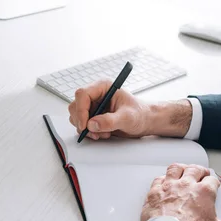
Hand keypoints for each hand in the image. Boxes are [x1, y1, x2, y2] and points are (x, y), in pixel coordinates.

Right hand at [68, 80, 192, 139]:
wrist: (144, 122)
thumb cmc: (140, 114)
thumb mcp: (127, 117)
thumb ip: (110, 120)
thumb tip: (92, 124)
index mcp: (103, 87)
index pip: (82, 94)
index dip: (81, 110)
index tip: (85, 125)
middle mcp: (95, 95)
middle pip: (75, 106)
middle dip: (83, 122)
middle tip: (94, 132)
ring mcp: (92, 106)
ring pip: (75, 116)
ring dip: (86, 129)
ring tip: (103, 132)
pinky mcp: (91, 116)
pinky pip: (81, 124)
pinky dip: (89, 132)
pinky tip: (102, 133)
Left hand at [141, 164, 220, 220]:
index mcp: (204, 191)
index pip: (212, 180)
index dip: (214, 182)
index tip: (213, 184)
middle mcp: (185, 185)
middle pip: (194, 169)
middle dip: (199, 170)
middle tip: (201, 173)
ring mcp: (168, 187)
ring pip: (174, 168)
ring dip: (180, 169)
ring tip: (182, 171)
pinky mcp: (154, 192)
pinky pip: (158, 179)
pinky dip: (162, 179)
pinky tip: (163, 182)